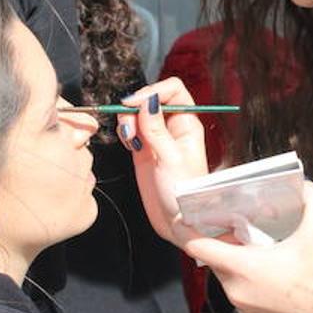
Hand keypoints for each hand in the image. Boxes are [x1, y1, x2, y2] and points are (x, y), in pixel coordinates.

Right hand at [116, 77, 208, 242]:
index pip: (173, 90)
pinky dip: (125, 132)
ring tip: (130, 140)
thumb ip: (155, 128)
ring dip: (128, 121)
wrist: (177, 221)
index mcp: (187, 123)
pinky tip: (129, 145)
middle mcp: (172, 127)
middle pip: (151, 99)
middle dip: (136, 107)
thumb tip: (147, 100)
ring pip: (137, 113)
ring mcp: (157, 138)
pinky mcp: (144, 150)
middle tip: (129, 126)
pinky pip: (131, 130)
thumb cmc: (183, 193)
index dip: (153, 92)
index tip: (135, 104)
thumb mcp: (169, 158)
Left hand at [181, 182, 312, 312]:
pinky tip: (268, 268)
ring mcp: (243, 306)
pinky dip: (245, 277)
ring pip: (226, 275)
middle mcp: (236, 289)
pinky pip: (239, 290)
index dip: (187, 228)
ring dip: (234, 259)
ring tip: (257, 245)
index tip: (187, 214)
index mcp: (243, 267)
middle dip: (220, 241)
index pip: (196, 246)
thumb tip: (306, 185)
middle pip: (212, 258)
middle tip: (235, 223)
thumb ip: (312, 201)